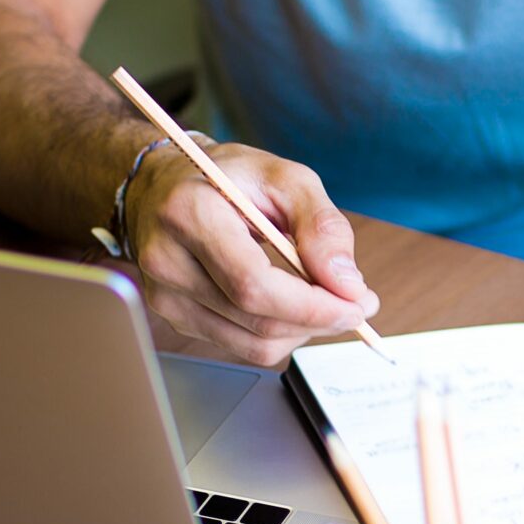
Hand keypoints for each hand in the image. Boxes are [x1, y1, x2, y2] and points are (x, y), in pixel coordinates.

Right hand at [123, 140, 378, 365]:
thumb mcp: (284, 178)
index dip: (312, 305)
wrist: (165, 186)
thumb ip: (321, 225)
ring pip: (253, 343)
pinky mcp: (174, 316)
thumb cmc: (227, 177)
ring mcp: (165, 295)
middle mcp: (166, 259)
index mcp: (189, 213)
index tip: (357, 304)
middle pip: (256, 318)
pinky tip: (289, 304)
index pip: (253, 284)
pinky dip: (278, 333)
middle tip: (357, 305)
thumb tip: (347, 283)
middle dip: (319, 319)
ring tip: (324, 301)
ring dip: (302, 330)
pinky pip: (241, 345)